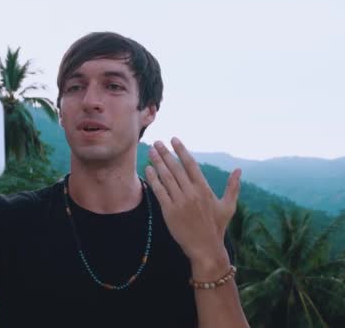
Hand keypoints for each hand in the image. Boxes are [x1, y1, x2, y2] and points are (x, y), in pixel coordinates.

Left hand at [144, 137, 240, 270]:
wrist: (205, 248)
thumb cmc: (216, 227)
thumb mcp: (228, 206)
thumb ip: (233, 187)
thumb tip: (239, 170)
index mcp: (205, 189)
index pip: (191, 164)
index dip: (181, 150)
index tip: (174, 139)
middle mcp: (192, 193)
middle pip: (176, 168)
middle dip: (165, 153)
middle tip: (157, 142)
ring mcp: (180, 202)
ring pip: (166, 177)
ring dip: (157, 162)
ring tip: (150, 151)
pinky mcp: (169, 211)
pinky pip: (159, 191)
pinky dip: (153, 179)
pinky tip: (148, 169)